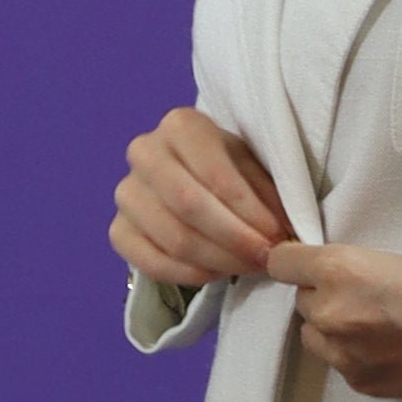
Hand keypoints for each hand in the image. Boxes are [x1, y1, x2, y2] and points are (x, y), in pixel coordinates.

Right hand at [110, 106, 286, 286]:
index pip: (214, 173)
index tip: (277, 236)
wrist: (188, 177)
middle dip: (234, 239)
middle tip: (265, 258)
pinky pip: (151, 263)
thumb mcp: (252, 167)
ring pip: (173, 238)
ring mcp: (126, 193)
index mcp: (180, 126)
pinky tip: (217, 274)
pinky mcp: (118, 230)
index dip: (249, 211)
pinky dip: (190, 275)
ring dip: (219, 260)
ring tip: (249, 267)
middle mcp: (144, 153)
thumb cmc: (228, 168)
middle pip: (188, 206)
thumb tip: (283, 234)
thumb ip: (266, 193)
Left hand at [264, 241, 401, 398]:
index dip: (294, 261)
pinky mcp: (361, 383)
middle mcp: (330, 312)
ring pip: (315, 336)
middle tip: (364, 295)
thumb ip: (348, 269)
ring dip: (333, 329)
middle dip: (324, 297)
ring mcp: (343, 354)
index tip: (304, 264)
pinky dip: (356, 356)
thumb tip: (324, 276)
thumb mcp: (392, 256)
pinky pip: (340, 365)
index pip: (281, 262)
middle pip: (301, 301)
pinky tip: (392, 348)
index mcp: (338, 269)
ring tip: (377, 325)